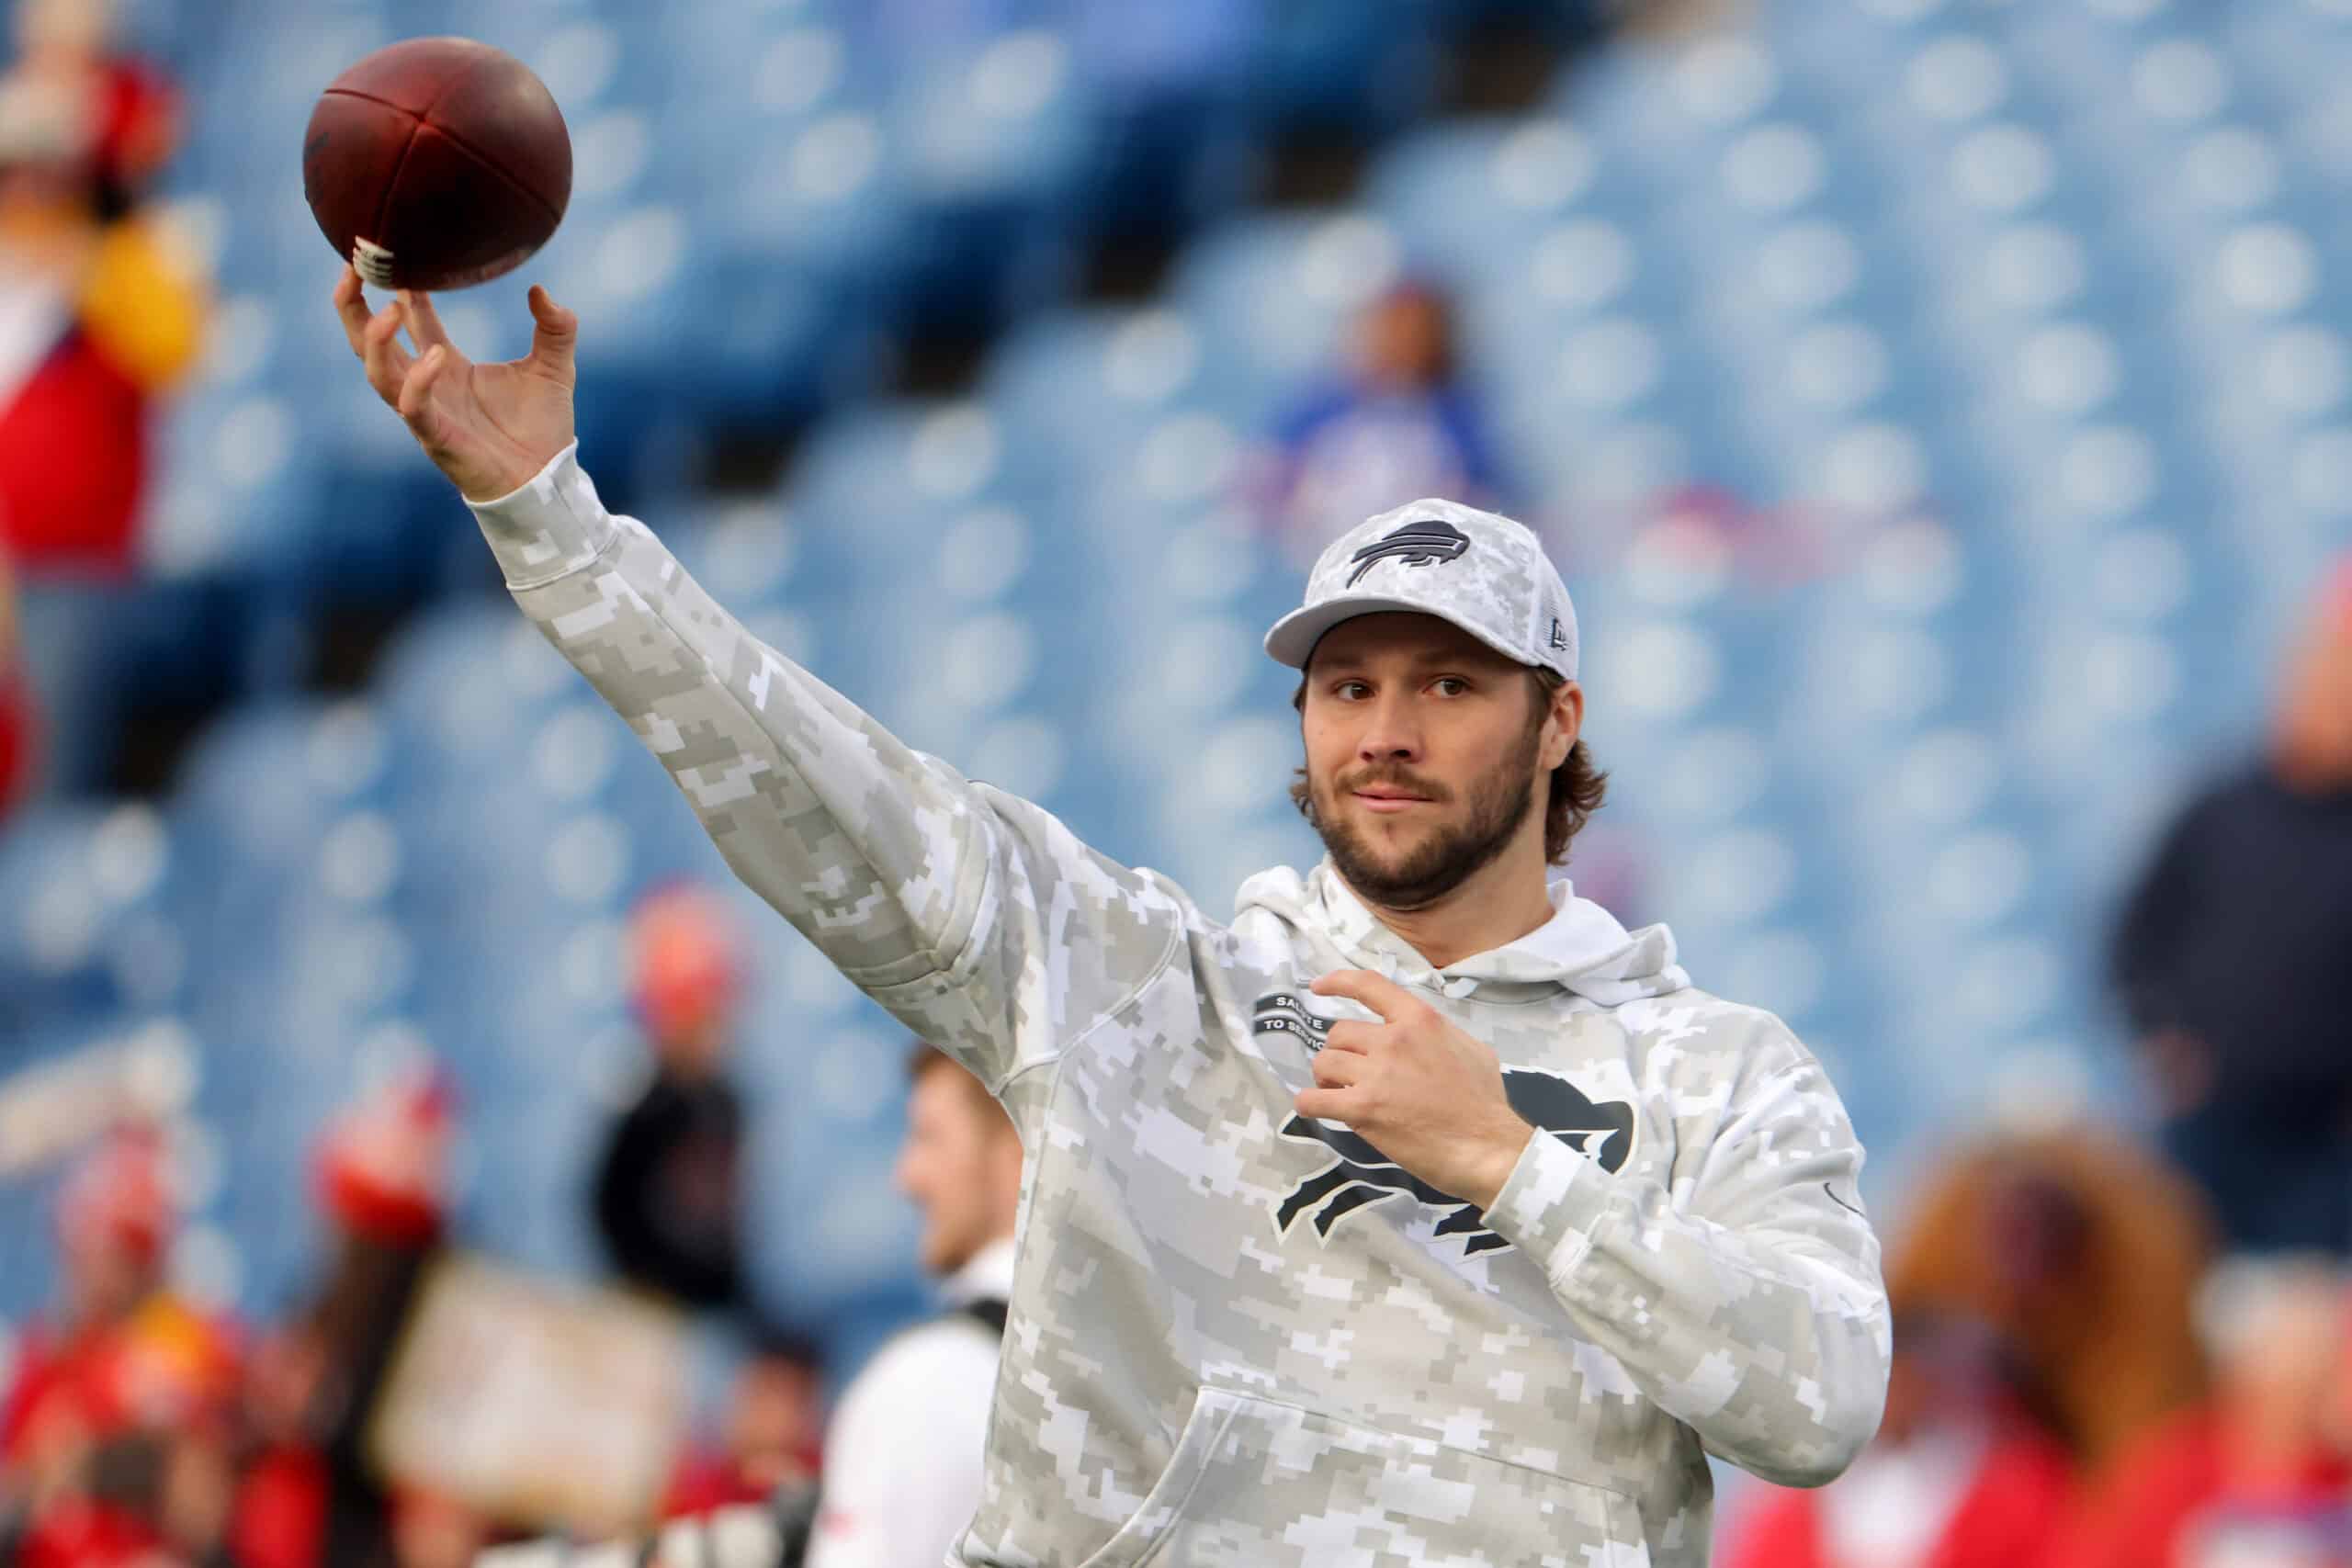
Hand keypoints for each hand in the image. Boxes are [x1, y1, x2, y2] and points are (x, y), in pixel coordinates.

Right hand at [332, 266, 577, 501]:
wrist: (548, 480)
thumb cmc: (543, 427)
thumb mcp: (554, 367)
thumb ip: (554, 328)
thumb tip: (540, 289)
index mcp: (448, 365)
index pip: (413, 320)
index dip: (400, 287)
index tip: (396, 254)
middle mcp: (428, 385)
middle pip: (368, 342)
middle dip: (352, 306)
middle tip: (352, 267)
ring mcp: (427, 411)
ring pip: (377, 372)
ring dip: (376, 340)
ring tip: (391, 308)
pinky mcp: (436, 437)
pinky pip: (413, 407)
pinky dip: (419, 381)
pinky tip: (437, 357)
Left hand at [1293, 969, 1534, 1212]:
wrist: (1488, 1147)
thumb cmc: (1485, 1102)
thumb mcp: (1472, 1049)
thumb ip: (1441, 1035)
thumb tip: (1427, 1036)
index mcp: (1419, 1020)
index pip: (1369, 986)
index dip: (1338, 982)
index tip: (1318, 987)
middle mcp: (1394, 1040)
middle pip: (1339, 1033)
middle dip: (1339, 1052)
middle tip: (1348, 1072)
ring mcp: (1376, 1074)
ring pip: (1324, 1062)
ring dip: (1325, 1078)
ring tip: (1336, 1092)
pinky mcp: (1363, 1109)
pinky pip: (1314, 1100)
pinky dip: (1309, 1104)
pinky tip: (1316, 1108)